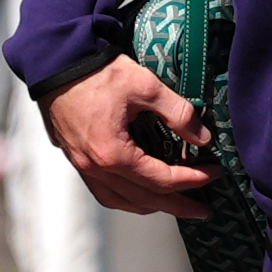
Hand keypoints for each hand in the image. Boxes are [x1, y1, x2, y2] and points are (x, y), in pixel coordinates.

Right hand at [44, 55, 212, 215]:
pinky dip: (126, 198)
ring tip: (174, 204)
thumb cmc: (98, 71)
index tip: (213, 173)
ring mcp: (82, 165)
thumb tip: (202, 138)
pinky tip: (140, 193)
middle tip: (203, 209)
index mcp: (112, 153)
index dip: (192, 179)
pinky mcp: (76, 158)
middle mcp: (95, 167)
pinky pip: (104, 191)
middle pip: (144, 199)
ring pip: (121, 200)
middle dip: (178, 205)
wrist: (57, 61)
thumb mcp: (146, 87)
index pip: (161, 179)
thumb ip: (178, 114)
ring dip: (151, 205)